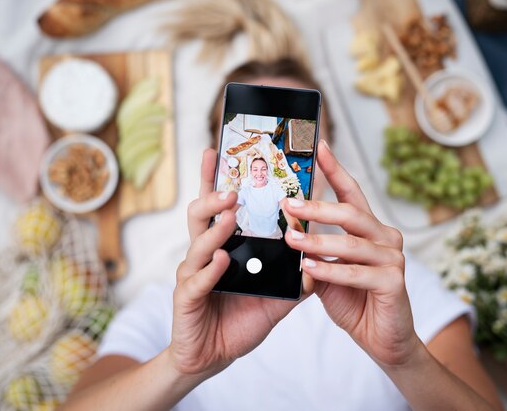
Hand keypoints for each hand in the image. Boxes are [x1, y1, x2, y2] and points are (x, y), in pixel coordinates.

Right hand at [169, 149, 309, 377]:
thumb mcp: (272, 296)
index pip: (217, 208)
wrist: (212, 356)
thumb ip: (292, 278)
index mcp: (221, 247)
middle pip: (199, 215)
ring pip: (197, 244)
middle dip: (213, 196)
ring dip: (215, 228)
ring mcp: (191, 276)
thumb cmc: (238, 321)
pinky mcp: (187, 300)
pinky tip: (223, 260)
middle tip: (234, 186)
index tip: (218, 151)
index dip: (214, 179)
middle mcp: (203, 255)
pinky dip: (211, 270)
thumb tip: (320, 259)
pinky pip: (197, 281)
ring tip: (231, 214)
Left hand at [282, 141, 419, 367]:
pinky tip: (308, 269)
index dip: (335, 169)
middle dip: (317, 207)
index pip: (352, 193)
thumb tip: (286, 229)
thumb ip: (314, 250)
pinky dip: (330, 271)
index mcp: (370, 229)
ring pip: (351, 243)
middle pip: (350, 213)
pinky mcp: (394, 283)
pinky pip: (356, 273)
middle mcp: (385, 237)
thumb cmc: (354, 301)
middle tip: (287, 204)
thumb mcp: (327, 271)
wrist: (382, 340)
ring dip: (317, 242)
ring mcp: (393, 259)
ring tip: (290, 240)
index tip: (318, 147)